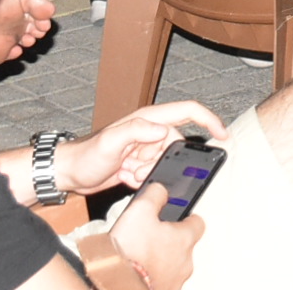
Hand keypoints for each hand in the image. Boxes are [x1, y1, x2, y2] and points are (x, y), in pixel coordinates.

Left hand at [63, 101, 226, 195]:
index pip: (188, 112)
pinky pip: (154, 174)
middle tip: (136, 167)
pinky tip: (125, 178)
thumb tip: (162, 131)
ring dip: (149, 172)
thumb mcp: (111, 141)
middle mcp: (150, 131)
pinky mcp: (139, 164)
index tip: (223, 135)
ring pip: (166, 162)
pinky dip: (143, 180)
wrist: (69, 173)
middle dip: (161, 161)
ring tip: (127, 172)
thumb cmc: (86, 154)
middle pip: (176, 145)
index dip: (209, 120)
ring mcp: (145, 148)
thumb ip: (136, 131)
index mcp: (148, 119)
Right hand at [107, 189, 203, 289]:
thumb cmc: (129, 253)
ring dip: (160, 260)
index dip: (186, 217)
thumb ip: (155, 194)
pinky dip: (152, 277)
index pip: (197, 222)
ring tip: (139, 256)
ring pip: (172, 265)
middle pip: (184, 246)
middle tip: (149, 236)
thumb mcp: (140, 210)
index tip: (176, 215)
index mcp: (185, 239)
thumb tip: (161, 189)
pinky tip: (136, 271)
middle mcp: (185, 263)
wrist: (115, 284)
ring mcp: (175, 281)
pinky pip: (161, 281)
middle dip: (169, 240)